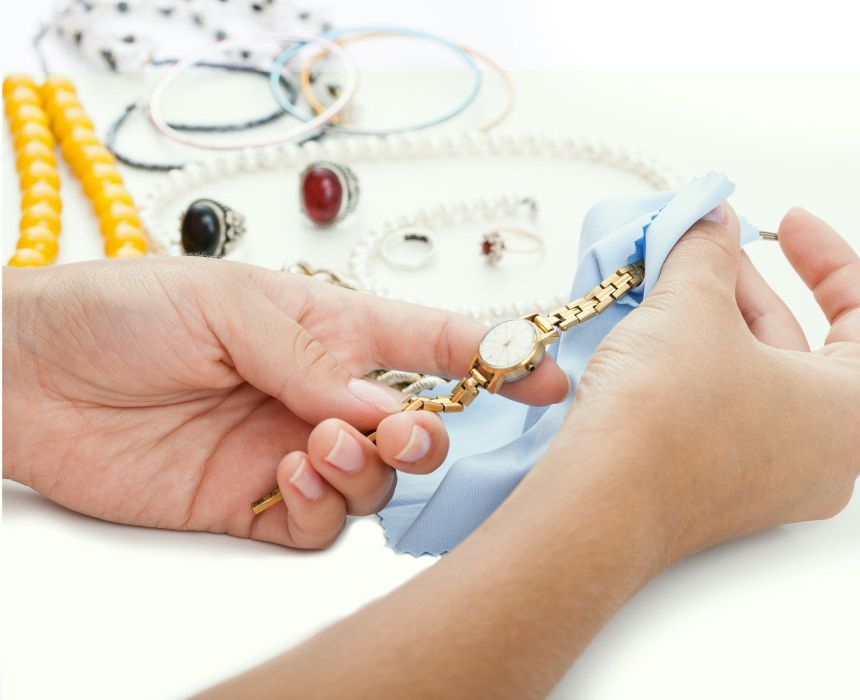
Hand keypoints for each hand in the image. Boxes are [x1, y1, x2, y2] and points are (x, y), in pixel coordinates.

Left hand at [2, 258, 567, 548]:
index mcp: (326, 330)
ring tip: (318, 442)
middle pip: (416, 425)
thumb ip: (312, 357)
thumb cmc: (123, 309)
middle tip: (404, 428)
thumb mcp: (227, 303)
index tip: (542, 371)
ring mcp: (291, 451)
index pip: (428, 342)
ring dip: (368, 468)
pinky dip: (322, 506)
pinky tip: (288, 475)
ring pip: (375, 480)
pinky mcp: (254, 504)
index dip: (490, 356)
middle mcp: (319, 394)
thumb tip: (382, 403)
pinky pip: (320, 522)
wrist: (34, 374)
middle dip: (430, 433)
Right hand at [548, 206, 859, 562]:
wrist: (598, 504)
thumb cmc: (666, 417)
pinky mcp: (719, 488)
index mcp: (853, 411)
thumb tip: (710, 221)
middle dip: (747, 287)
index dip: (825, 256)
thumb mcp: (692, 307)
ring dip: (713, 323)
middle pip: (800, 344)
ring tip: (666, 285)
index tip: (787, 224)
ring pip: (753, 376)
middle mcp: (824, 454)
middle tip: (704, 249)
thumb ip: (709, 251)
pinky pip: (722, 410)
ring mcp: (770, 478)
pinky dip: (696, 365)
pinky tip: (652, 334)